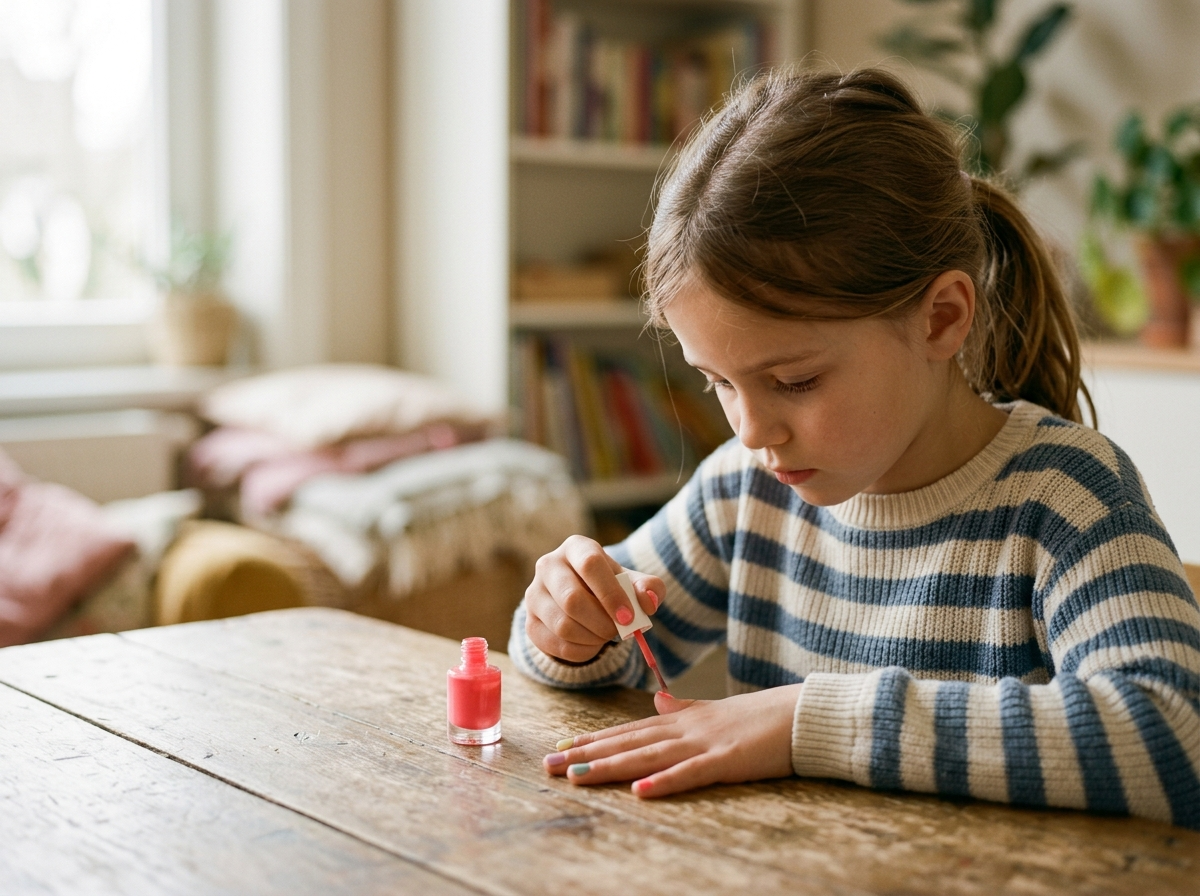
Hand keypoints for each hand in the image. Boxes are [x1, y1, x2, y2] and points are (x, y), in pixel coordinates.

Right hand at [525, 535, 663, 662]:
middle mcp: (548, 565)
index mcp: (576, 547)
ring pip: (562, 625)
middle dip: (602, 622)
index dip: (611, 594)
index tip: (628, 617)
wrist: (584, 600)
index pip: (590, 565)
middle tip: (619, 631)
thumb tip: (648, 601)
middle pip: (572, 599)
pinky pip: (555, 644)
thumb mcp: (634, 582)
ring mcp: (534, 594)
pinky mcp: (529, 622)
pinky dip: (581, 651)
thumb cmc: (612, 586)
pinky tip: (592, 644)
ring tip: (605, 635)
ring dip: (592, 638)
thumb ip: (649, 588)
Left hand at [543, 684, 800, 796]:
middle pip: (628, 742)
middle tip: (549, 764)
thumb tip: (658, 702)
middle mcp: (685, 729)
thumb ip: (684, 708)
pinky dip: (664, 782)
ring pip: (648, 757)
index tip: (564, 745)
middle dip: (587, 753)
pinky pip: (690, 774)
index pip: (630, 730)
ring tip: (577, 776)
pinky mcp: (727, 761)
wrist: (801, 714)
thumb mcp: (715, 710)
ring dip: (611, 766)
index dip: (596, 738)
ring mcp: (704, 744)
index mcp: (682, 720)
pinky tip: (639, 791)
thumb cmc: (760, 717)